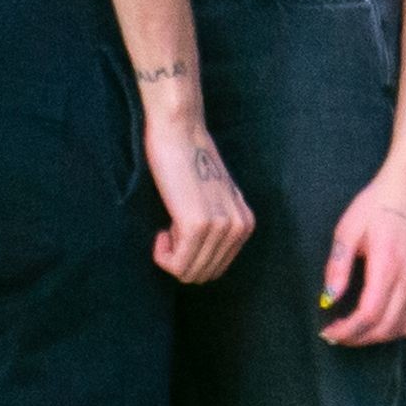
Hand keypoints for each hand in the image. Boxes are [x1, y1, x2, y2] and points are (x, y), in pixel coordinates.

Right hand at [144, 118, 253, 283]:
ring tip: (166, 229)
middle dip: (180, 260)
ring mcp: (220, 227)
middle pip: (204, 274)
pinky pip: (177, 264)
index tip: (177, 233)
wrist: (179, 131)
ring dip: (170, 257)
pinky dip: (163, 256)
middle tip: (169, 231)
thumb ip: (216, 223)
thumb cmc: (187, 160)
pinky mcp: (197, 225)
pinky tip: (161, 233)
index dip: (190, 257)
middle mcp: (238, 228)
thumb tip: (199, 259)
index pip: (216, 268)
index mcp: (245, 223)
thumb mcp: (214, 196)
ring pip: (189, 272)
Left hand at [318, 171, 405, 346]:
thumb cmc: (376, 206)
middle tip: (335, 337)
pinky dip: (393, 330)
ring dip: (375, 337)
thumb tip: (328, 298)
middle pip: (385, 327)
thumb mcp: (347, 230)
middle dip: (358, 338)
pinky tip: (375, 325)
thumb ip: (338, 266)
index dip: (348, 330)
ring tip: (352, 333)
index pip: (369, 314)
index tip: (328, 331)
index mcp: (387, 265)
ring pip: (400, 328)